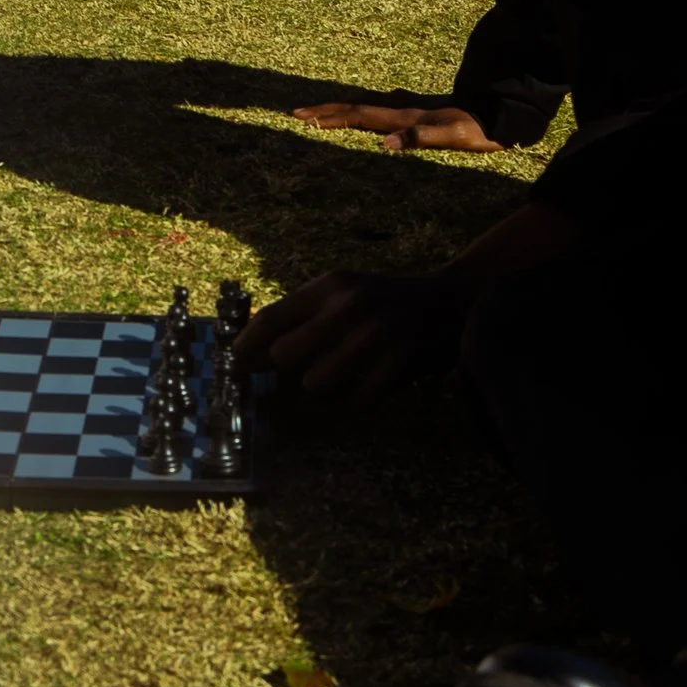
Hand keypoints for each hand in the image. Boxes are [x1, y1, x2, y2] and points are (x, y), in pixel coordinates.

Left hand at [237, 267, 468, 404]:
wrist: (451, 300)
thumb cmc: (385, 300)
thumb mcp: (344, 293)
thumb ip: (303, 316)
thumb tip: (254, 352)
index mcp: (330, 286)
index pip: (271, 319)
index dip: (246, 346)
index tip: (236, 364)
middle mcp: (348, 307)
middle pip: (284, 356)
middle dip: (285, 370)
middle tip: (297, 370)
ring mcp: (374, 335)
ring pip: (314, 383)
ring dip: (321, 387)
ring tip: (339, 375)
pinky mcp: (398, 363)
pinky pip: (354, 400)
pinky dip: (355, 399)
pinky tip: (366, 384)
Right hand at [293, 87, 499, 151]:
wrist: (501, 108)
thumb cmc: (480, 129)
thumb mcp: (455, 137)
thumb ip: (421, 138)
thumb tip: (385, 143)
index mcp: (405, 117)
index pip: (360, 116)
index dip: (331, 118)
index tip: (303, 118)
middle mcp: (403, 109)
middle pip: (356, 107)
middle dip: (325, 110)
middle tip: (296, 112)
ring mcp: (410, 108)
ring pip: (367, 106)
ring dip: (341, 108)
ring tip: (321, 111)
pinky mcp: (419, 111)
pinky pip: (381, 110)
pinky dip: (364, 110)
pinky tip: (369, 109)